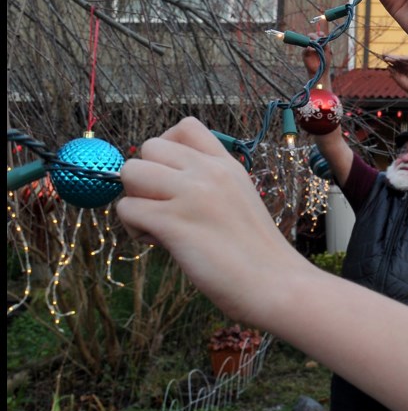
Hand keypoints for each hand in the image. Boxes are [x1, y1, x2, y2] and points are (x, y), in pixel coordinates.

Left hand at [116, 118, 304, 325]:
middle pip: (149, 148)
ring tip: (160, 226)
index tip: (175, 179)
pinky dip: (135, 229)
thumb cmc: (257, 253)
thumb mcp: (240, 200)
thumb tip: (160, 187)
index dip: (167, 149)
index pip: (185, 127)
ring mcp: (191, 194)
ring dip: (136, 201)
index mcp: (226, 165)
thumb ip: (207, 186)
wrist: (276, 283)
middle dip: (147, 178)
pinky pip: (127, 209)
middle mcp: (208, 172)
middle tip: (166, 209)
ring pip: (131, 172)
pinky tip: (162, 245)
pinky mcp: (175, 223)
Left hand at [384, 55, 407, 100]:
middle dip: (390, 57)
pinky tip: (397, 59)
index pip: (393, 63)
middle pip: (396, 60)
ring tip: (388, 58)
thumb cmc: (407, 85)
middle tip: (384, 56)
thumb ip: (393, 71)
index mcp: (400, 69)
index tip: (382, 58)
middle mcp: (404, 65)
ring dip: (395, 57)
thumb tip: (387, 65)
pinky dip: (403, 58)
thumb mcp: (397, 78)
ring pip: (401, 59)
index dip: (388, 60)